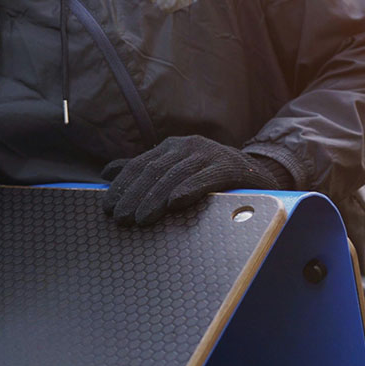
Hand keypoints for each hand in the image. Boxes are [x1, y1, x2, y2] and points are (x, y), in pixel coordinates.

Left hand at [101, 135, 285, 225]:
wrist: (257, 175)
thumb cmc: (209, 175)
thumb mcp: (175, 170)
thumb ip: (143, 171)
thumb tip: (107, 173)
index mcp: (171, 147)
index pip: (140, 165)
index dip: (123, 186)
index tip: (108, 208)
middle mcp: (187, 146)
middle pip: (154, 171)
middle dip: (134, 196)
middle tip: (121, 218)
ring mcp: (209, 153)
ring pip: (175, 175)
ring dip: (155, 198)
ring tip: (141, 219)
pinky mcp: (230, 166)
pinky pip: (206, 177)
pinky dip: (190, 188)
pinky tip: (176, 202)